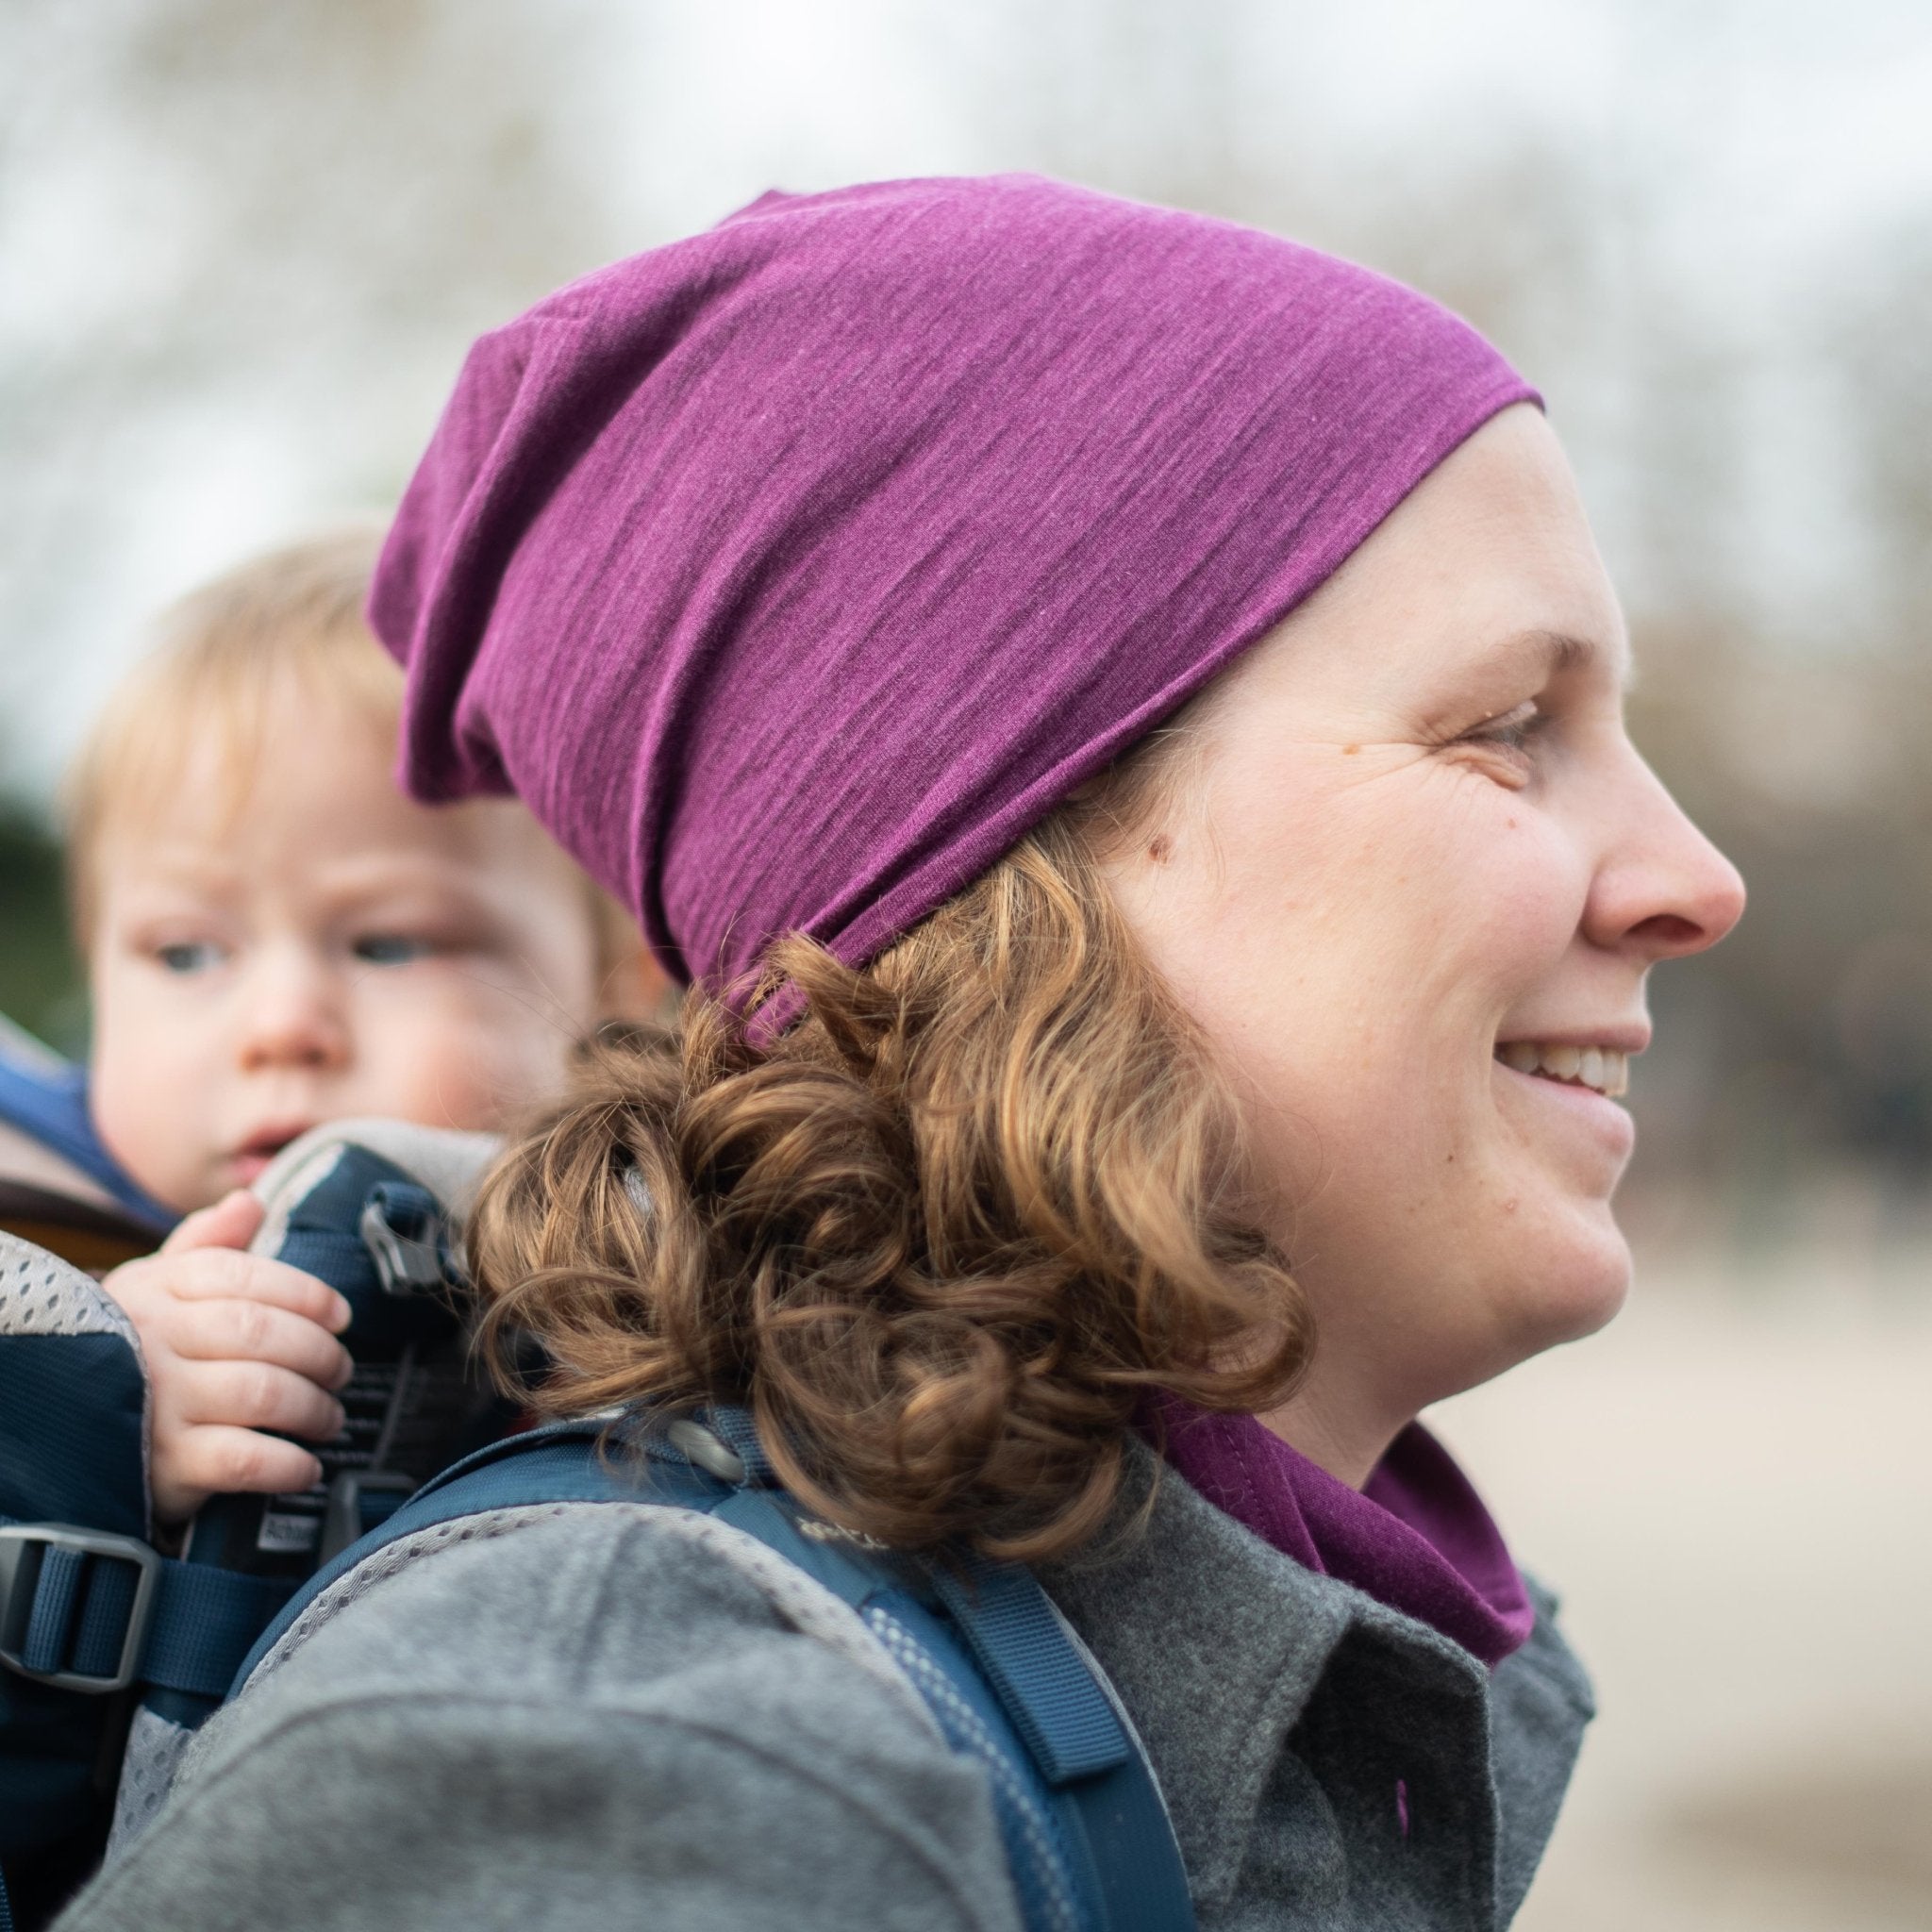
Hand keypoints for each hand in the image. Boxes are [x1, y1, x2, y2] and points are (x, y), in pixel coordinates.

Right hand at [102, 1190, 354, 1523]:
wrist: (68, 1436)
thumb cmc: (137, 1350)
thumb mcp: (158, 1289)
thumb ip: (208, 1245)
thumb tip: (250, 1202)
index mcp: (155, 1289)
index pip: (241, 1276)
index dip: (304, 1292)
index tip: (340, 1315)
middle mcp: (152, 1341)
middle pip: (260, 1332)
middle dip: (319, 1352)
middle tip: (341, 1372)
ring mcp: (157, 1403)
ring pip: (263, 1393)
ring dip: (315, 1407)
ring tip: (331, 1417)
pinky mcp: (165, 1464)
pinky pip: (244, 1459)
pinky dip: (288, 1464)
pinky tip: (308, 1466)